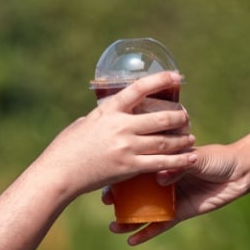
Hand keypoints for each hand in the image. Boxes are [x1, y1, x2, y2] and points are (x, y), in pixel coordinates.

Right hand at [38, 71, 195, 197]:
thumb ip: (104, 117)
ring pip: (165, 141)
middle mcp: (121, 126)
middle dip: (179, 116)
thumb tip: (113, 112)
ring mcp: (127, 147)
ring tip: (190, 137)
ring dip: (182, 138)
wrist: (59, 173)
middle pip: (161, 117)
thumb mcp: (85, 123)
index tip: (177, 76)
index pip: (140, 88)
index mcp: (109, 110)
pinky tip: (190, 158)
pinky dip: (179, 160)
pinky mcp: (129, 168)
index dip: (161, 80)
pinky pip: (161, 163)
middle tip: (186, 116)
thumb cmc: (66, 147)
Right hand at [108, 143, 249, 244]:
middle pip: (134, 193)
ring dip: (128, 221)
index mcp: (161, 163)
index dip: (119, 177)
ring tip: (114, 228)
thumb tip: (159, 178)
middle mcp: (162, 181)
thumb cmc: (216, 158)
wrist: (238, 171)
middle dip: (118, 200)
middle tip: (107, 206)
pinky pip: (160, 224)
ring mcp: (170, 198)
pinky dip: (147, 233)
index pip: (135, 170)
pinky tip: (133, 241)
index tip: (106, 182)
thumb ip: (178, 166)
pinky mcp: (179, 213)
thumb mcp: (195, 157)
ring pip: (144, 211)